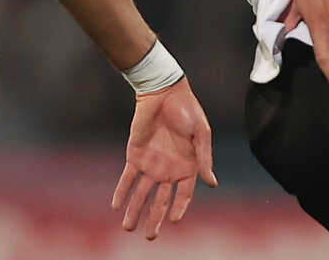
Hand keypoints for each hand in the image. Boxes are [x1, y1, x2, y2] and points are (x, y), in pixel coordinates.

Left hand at [113, 78, 216, 240]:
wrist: (164, 92)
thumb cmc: (187, 111)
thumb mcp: (201, 133)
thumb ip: (204, 159)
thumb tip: (212, 183)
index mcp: (188, 167)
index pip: (183, 195)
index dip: (179, 208)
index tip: (173, 221)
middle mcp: (169, 170)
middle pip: (160, 201)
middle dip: (154, 219)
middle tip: (149, 237)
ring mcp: (151, 164)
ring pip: (141, 194)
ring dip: (135, 210)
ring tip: (128, 227)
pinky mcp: (134, 155)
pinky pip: (127, 178)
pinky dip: (121, 192)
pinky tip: (116, 205)